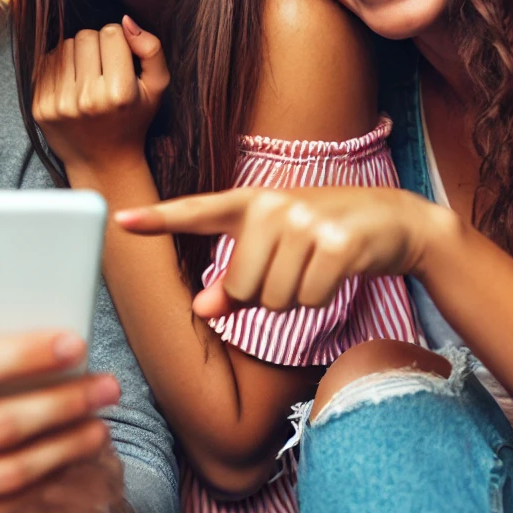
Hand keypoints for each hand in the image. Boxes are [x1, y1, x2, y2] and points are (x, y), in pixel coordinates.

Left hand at [33, 17, 168, 173]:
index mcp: (120, 92)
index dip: (117, 41)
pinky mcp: (40, 108)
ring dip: (76, 55)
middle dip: (95, 46)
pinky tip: (71, 85)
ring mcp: (60, 104)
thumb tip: (127, 21)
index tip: (120, 60)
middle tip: (103, 68)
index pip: (110, 32)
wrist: (103, 162)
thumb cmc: (133, 119)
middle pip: (84, 36)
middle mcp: (88, 99)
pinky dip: (58, 68)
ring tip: (87, 77)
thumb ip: (152, 49)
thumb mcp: (157, 88)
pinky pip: (45, 63)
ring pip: (63, 46)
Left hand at [117, 186, 458, 315]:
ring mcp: (305, 221)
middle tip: (294, 266)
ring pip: (274, 298)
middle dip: (266, 294)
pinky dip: (321, 297)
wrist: (393, 218)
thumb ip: (234, 279)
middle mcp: (271, 205)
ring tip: (315, 265)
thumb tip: (202, 309)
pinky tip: (336, 270)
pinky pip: (308, 298)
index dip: (156, 219)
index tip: (119, 220)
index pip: (194, 210)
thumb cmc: (321, 234)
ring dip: (296, 296)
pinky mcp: (337, 242)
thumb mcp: (274, 248)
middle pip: (242, 287)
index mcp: (248, 203)